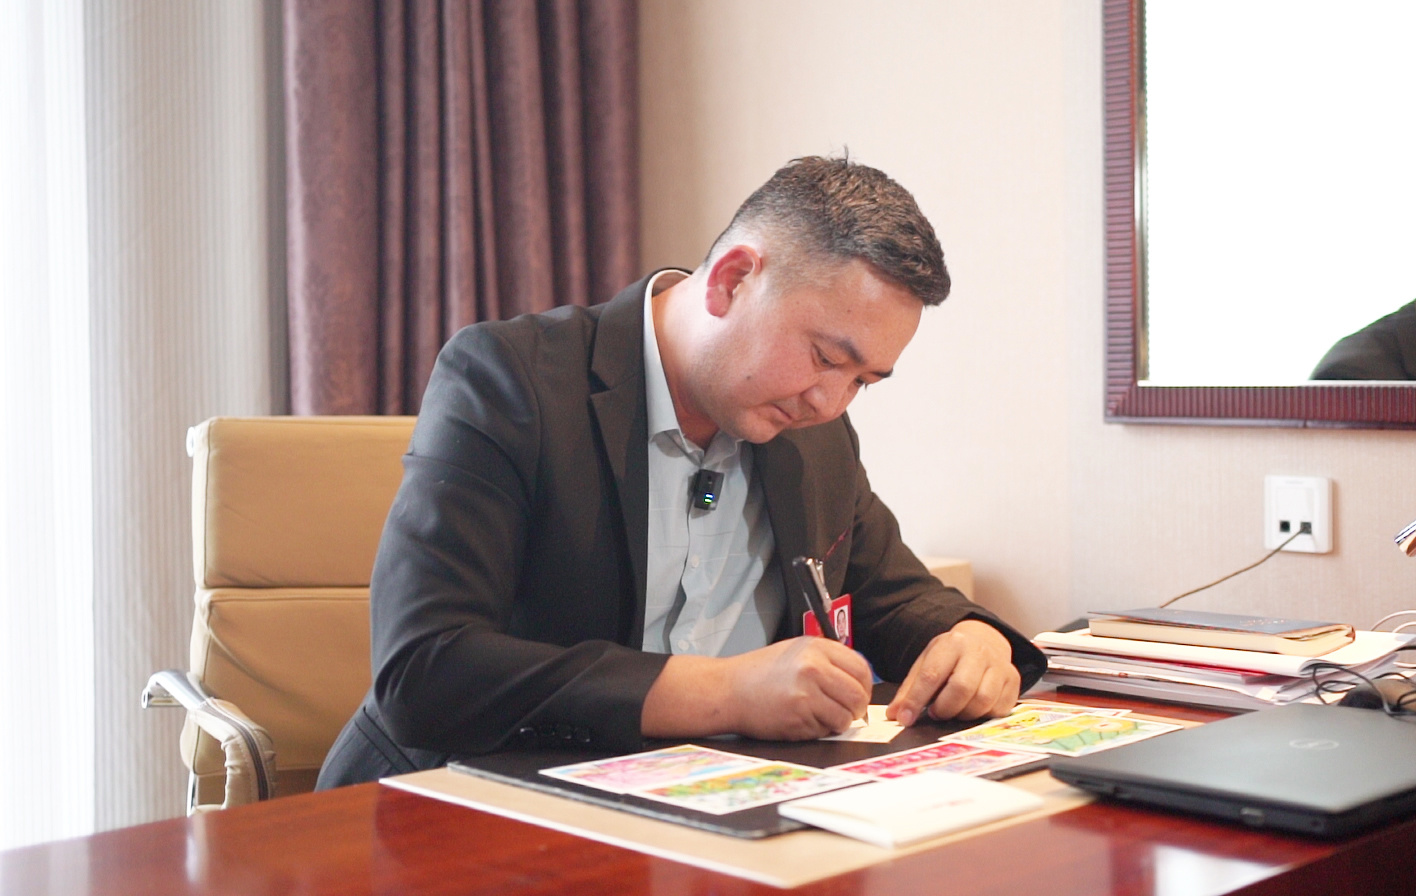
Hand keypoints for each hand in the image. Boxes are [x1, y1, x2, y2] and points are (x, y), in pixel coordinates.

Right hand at [642, 637, 871, 740]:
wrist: (728, 690)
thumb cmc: (760, 672)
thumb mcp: (796, 651)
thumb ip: (828, 661)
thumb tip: (857, 682)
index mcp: (816, 648)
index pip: (861, 669)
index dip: (864, 687)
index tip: (857, 694)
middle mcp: (813, 668)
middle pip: (857, 696)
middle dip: (855, 709)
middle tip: (845, 711)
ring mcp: (806, 694)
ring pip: (844, 717)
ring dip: (838, 722)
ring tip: (820, 716)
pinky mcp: (798, 718)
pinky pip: (825, 730)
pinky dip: (820, 730)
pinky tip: (803, 720)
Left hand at [886, 620, 1019, 725]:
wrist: (984, 641)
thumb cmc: (950, 658)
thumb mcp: (926, 663)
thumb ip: (910, 690)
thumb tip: (895, 715)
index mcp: (952, 643)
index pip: (932, 674)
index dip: (916, 700)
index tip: (905, 719)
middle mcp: (978, 651)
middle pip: (961, 688)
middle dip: (945, 708)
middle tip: (936, 713)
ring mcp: (999, 665)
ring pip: (982, 701)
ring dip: (964, 714)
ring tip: (954, 710)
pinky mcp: (1013, 680)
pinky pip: (998, 709)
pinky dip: (983, 715)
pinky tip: (973, 708)